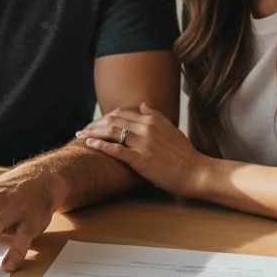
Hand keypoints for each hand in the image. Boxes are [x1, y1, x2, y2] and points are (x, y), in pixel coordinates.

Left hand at [76, 103, 208, 196]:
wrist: (196, 172)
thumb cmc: (185, 154)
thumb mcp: (172, 130)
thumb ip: (157, 116)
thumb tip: (143, 105)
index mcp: (152, 120)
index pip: (122, 113)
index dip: (105, 117)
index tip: (95, 122)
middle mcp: (146, 128)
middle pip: (113, 121)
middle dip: (94, 124)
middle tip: (82, 129)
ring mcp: (143, 143)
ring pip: (111, 132)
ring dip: (93, 132)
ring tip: (80, 135)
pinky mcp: (141, 159)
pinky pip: (116, 149)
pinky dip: (100, 145)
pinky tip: (89, 144)